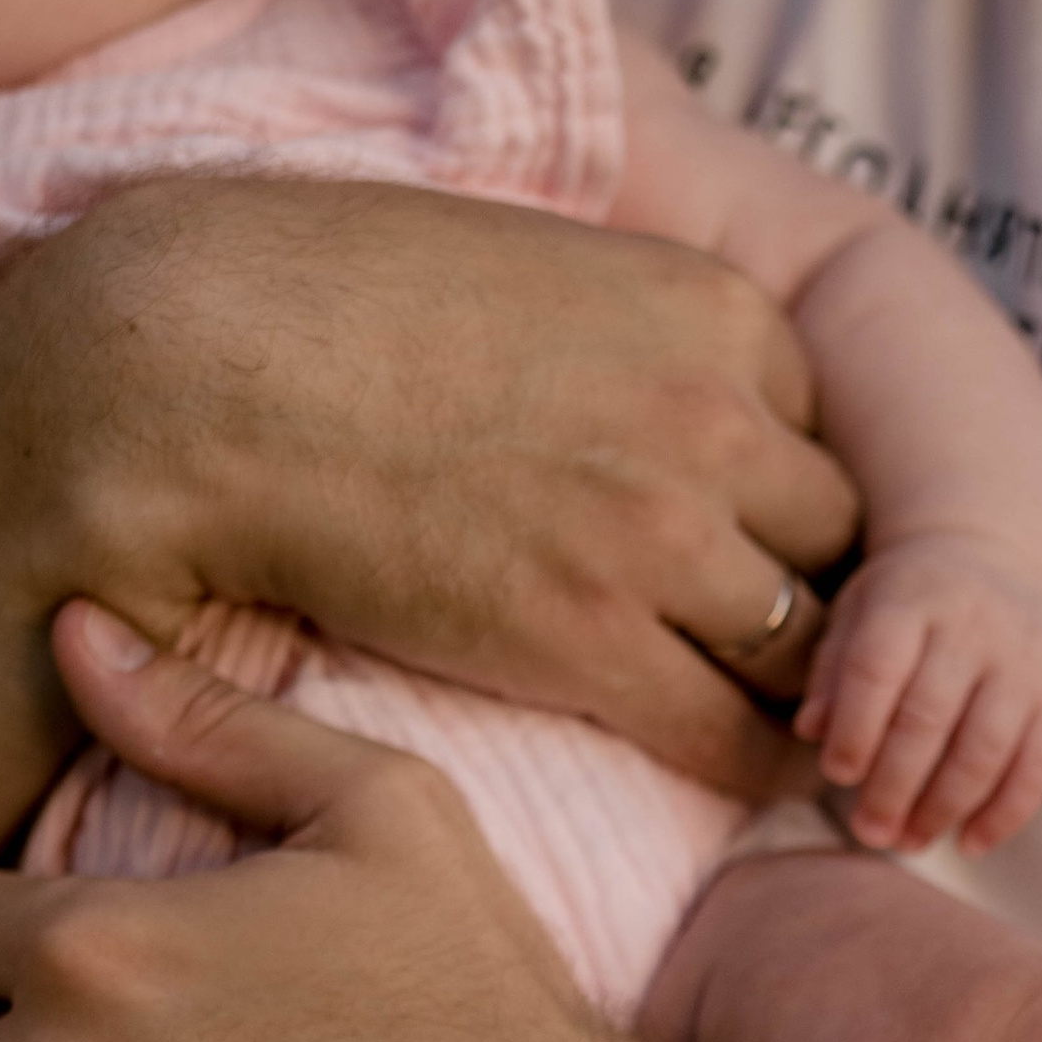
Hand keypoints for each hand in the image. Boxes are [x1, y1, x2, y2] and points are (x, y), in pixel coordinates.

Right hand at [0, 176, 860, 1041]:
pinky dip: (757, 770)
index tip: (767, 547)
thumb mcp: (531, 261)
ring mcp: (661, 536)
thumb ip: (624, 320)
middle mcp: (714, 418)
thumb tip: (637, 374)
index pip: (825, 431)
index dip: (795, 501)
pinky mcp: (590, 643)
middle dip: (819, 597)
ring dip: (799, 694)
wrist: (200, 367)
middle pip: (841, 543)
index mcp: (710, 307)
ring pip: (810, 649)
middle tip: (792, 655)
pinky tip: (745, 781)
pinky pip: (735, 739)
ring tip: (788, 734)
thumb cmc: (330, 302)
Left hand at [795, 533, 1041, 854]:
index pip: (878, 669)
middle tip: (868, 831)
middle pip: (929, 718)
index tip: (837, 774)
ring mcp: (1024, 661)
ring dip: (943, 808)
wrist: (1004, 554)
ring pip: (984, 749)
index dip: (855, 728)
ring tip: (910, 842)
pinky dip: (1004, 814)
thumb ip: (834, 668)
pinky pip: (1037, 765)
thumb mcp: (862, 609)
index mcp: (912, 599)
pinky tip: (968, 843)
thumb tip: (812, 730)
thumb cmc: (913, 598)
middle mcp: (974, 626)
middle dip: (894, 786)